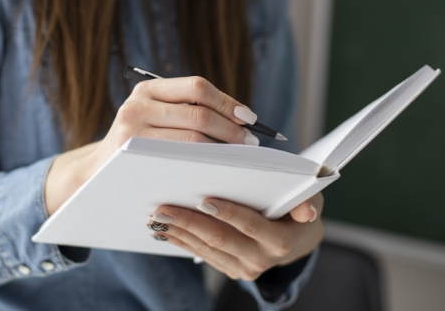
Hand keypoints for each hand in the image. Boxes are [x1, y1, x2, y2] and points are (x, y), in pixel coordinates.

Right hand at [45, 76, 258, 214]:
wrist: (98, 172)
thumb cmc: (139, 144)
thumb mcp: (154, 117)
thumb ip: (185, 110)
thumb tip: (240, 117)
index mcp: (148, 89)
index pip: (197, 87)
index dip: (227, 102)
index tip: (249, 118)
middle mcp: (138, 103)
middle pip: (198, 114)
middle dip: (231, 129)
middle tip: (250, 144)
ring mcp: (132, 129)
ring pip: (192, 138)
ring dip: (222, 148)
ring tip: (239, 157)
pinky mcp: (132, 153)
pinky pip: (180, 158)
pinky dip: (204, 162)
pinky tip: (217, 168)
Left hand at [148, 193, 324, 280]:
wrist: (297, 239)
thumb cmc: (299, 208)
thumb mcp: (310, 199)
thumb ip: (307, 201)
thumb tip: (306, 210)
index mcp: (280, 240)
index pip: (250, 225)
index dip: (228, 212)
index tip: (203, 199)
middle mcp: (261, 259)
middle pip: (220, 238)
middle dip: (190, 222)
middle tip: (164, 208)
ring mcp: (245, 268)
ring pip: (207, 248)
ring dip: (180, 232)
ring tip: (157, 217)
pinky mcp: (231, 269)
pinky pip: (203, 255)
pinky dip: (183, 241)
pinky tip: (165, 230)